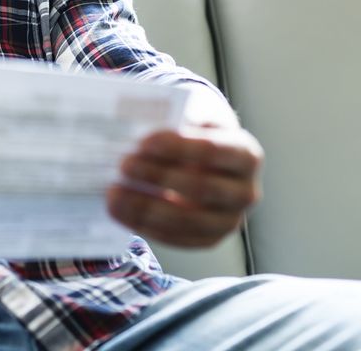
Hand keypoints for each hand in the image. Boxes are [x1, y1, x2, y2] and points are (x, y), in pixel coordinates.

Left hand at [107, 106, 263, 247]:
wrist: (209, 164)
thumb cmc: (196, 136)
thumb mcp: (193, 120)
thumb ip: (175, 123)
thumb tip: (139, 127)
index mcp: (246, 155)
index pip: (213, 151)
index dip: (177, 147)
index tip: (144, 142)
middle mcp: (245, 192)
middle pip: (200, 187)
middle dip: (157, 176)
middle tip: (123, 165)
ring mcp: (229, 221)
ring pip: (186, 220)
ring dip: (144, 206)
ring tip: (114, 192)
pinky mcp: (208, 240)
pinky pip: (174, 237)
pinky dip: (143, 224)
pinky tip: (119, 209)